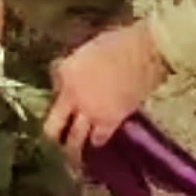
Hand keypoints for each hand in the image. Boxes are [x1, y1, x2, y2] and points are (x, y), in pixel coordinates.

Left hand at [42, 20, 169, 166]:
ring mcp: (90, 111)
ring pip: (74, 140)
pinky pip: (99, 138)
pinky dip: (97, 141)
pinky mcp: (110, 120)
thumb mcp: (89, 47)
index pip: (51, 89)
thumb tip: (69, 74)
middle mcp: (72, 96)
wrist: (144, 52)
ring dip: (71, 147)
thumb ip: (76, 64)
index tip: (61, 97)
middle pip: (53, 126)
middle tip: (53, 142)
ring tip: (71, 154)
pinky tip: (96, 142)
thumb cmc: (120, 42)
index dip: (57, 94)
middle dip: (52, 136)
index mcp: (66, 72)